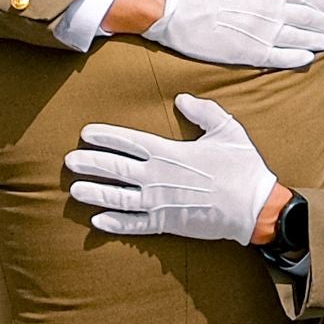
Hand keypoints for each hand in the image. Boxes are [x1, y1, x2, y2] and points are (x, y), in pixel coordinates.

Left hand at [65, 94, 280, 245]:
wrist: (255, 208)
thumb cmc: (243, 168)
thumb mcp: (227, 130)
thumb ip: (202, 111)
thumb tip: (181, 98)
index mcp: (169, 152)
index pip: (128, 142)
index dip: (105, 137)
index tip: (85, 134)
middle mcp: (158, 177)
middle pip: (115, 169)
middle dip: (89, 163)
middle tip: (68, 161)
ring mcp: (160, 203)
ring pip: (118, 197)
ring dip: (95, 193)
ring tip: (75, 189)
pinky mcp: (167, 224)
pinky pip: (135, 225)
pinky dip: (115, 223)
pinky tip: (97, 221)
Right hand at [142, 0, 323, 69]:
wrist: (170, 8)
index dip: (323, 3)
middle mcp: (269, 12)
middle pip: (308, 19)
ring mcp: (260, 35)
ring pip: (299, 39)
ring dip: (317, 41)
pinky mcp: (247, 54)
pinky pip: (280, 58)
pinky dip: (297, 58)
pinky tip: (307, 58)